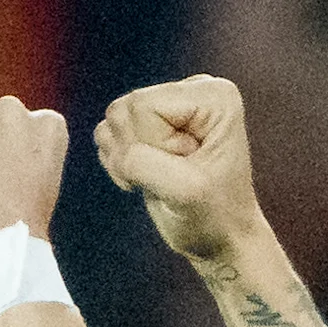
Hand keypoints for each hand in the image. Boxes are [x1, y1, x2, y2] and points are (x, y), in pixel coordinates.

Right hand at [93, 74, 265, 268]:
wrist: (219, 237)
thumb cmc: (214, 216)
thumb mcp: (183, 192)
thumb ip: (142, 163)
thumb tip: (113, 150)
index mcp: (213, 95)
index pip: (143, 106)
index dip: (153, 145)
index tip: (186, 168)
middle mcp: (193, 89)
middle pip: (125, 109)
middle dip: (138, 151)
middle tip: (173, 175)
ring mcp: (170, 105)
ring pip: (113, 120)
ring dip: (126, 159)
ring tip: (161, 177)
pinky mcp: (150, 122)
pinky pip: (108, 132)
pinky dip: (120, 162)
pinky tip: (148, 177)